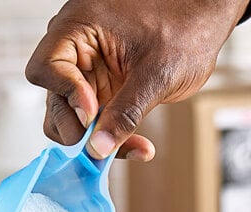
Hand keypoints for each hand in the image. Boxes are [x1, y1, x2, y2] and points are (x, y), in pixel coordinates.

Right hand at [26, 0, 249, 160]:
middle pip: (56, 102)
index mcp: (79, 28)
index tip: (93, 114)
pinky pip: (99, 125)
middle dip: (80, 130)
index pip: (46, 69)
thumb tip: (97, 148)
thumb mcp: (157, 72)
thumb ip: (126, 111)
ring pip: (76, 121)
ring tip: (136, 148)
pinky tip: (141, 147)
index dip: (65, 96)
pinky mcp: (106, 94)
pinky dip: (116, 139)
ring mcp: (91, 75)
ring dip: (100, 141)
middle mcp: (77, 52)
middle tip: (106, 146)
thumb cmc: (184, 28)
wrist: (204, 24)